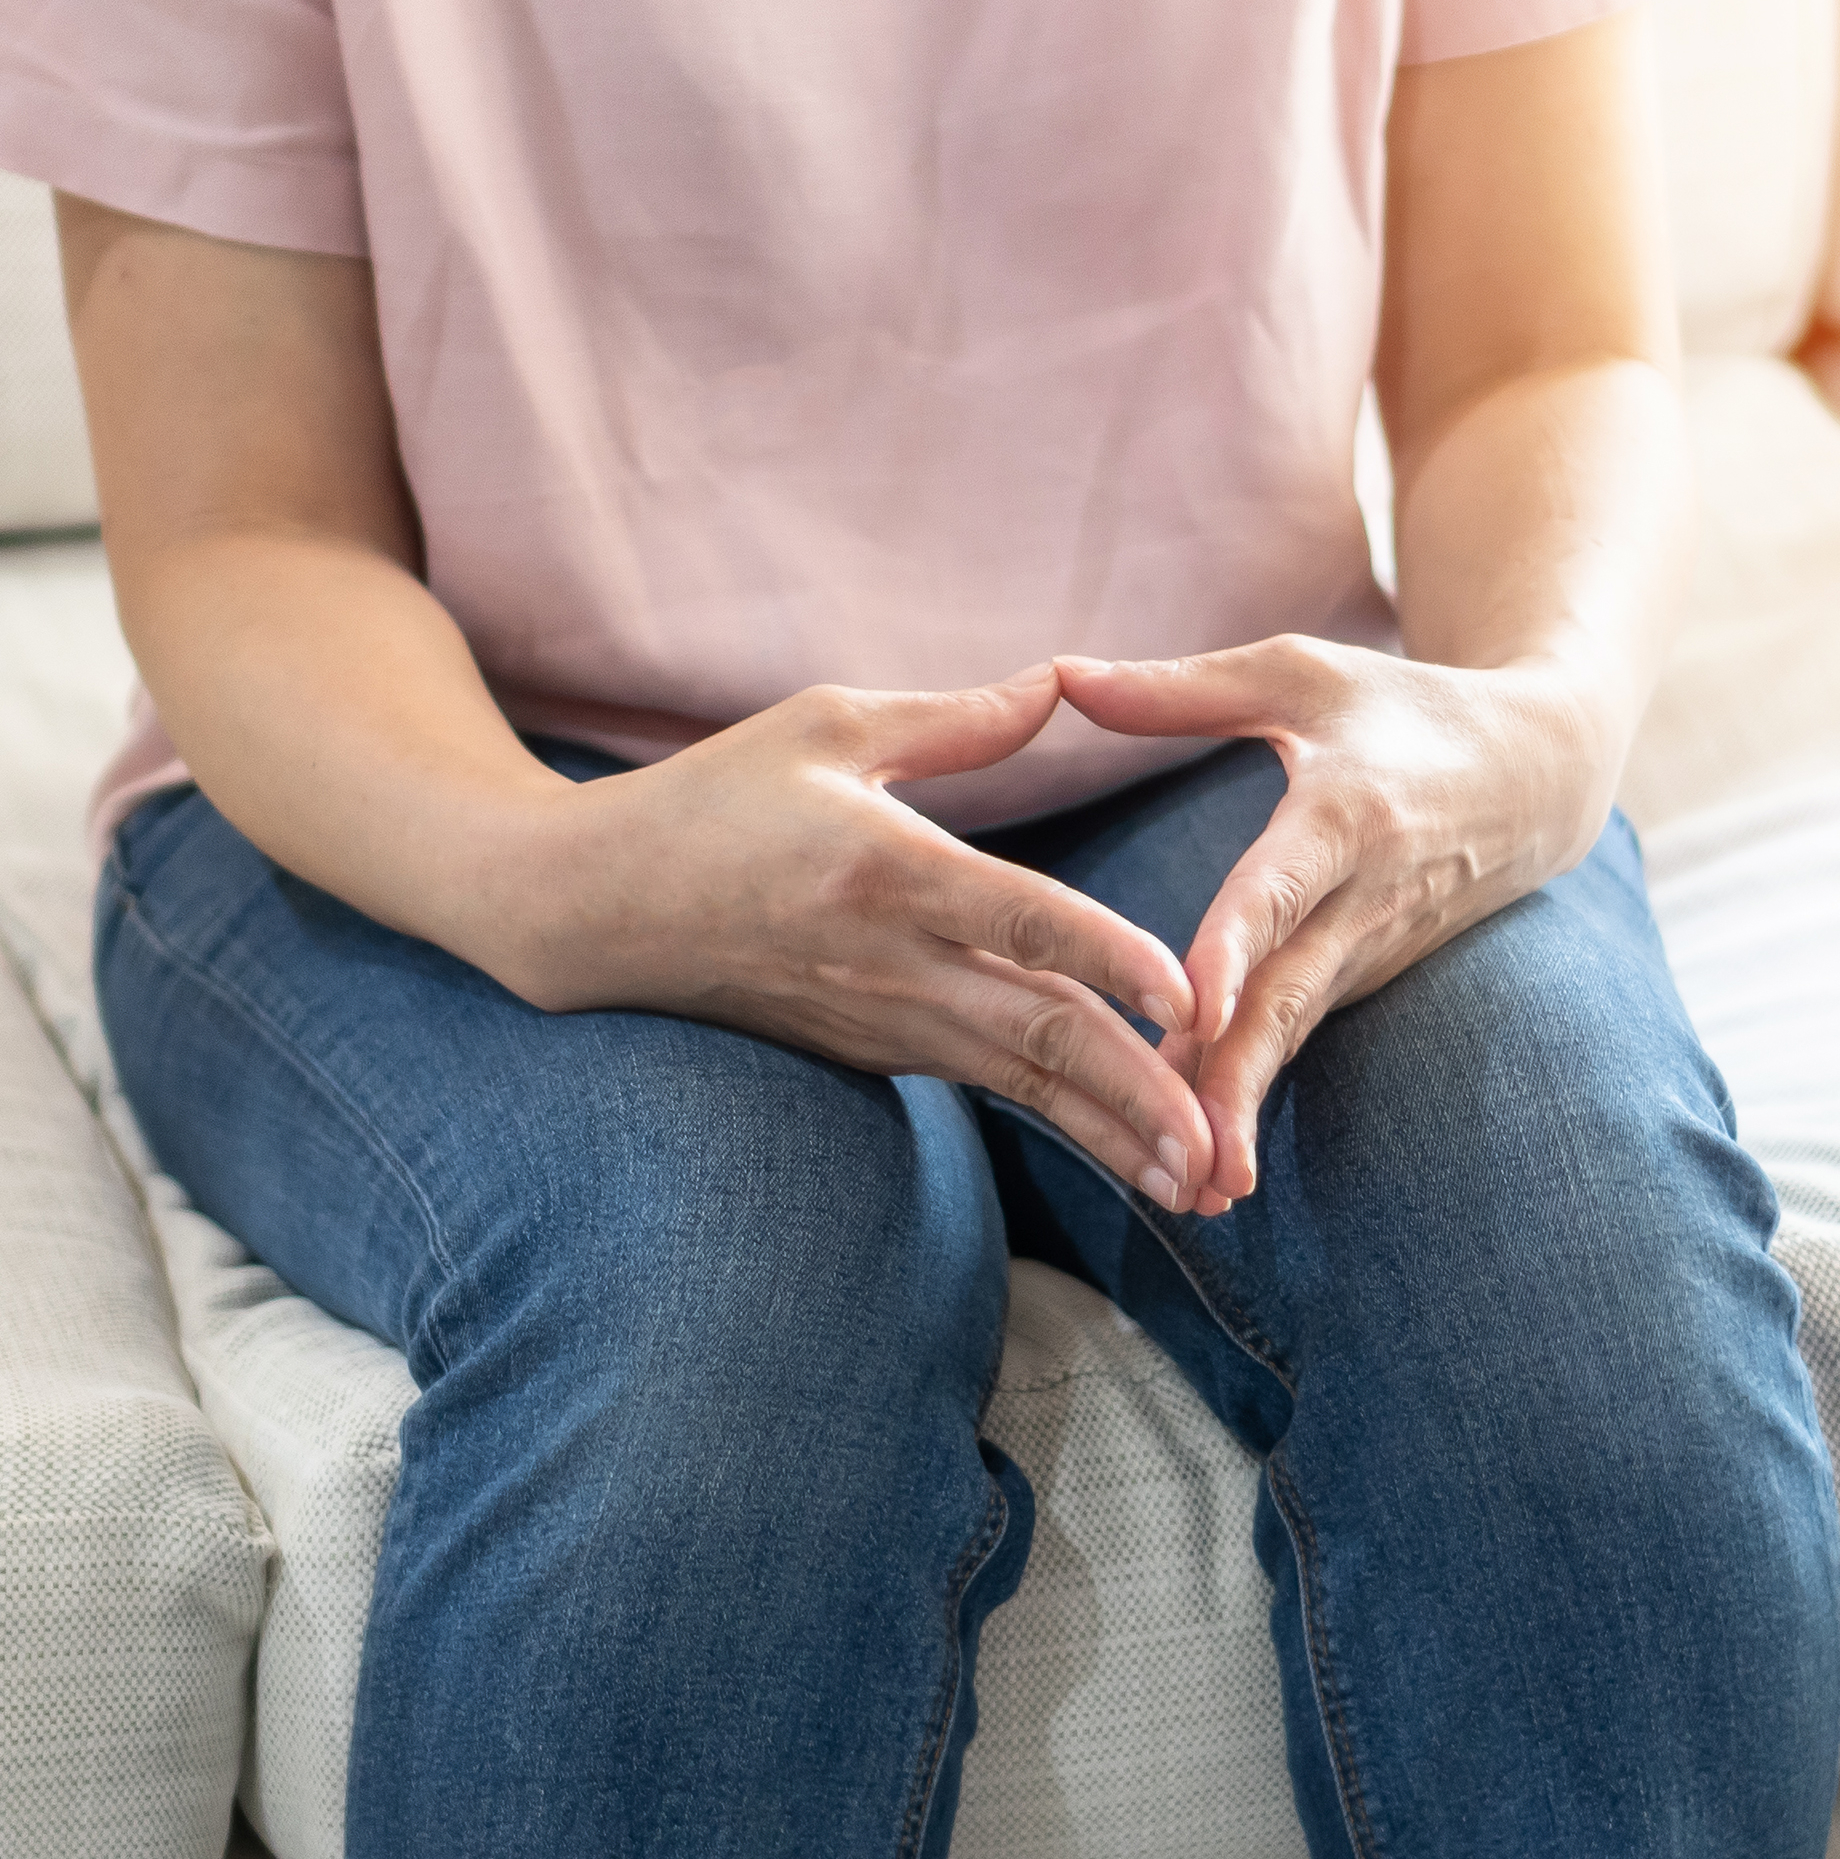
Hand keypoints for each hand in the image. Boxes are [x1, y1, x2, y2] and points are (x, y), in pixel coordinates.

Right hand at [489, 668, 1216, 1209]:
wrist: (593, 909)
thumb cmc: (713, 798)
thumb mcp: (826, 727)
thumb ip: (956, 718)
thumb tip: (1066, 680)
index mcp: (888, 868)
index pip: (1020, 920)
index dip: (1110, 958)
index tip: (1189, 999)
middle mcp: (891, 961)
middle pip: (1037, 1034)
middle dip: (1136, 1095)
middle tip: (1220, 1146)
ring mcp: (883, 1020)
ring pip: (1022, 1083)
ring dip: (1114, 1136)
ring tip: (1201, 1185)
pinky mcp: (877, 1054)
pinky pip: (992, 1087)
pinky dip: (1069, 1124)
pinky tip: (1138, 1156)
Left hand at [1054, 638, 1621, 1201]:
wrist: (1540, 774)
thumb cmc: (1408, 709)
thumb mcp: (1303, 675)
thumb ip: (1180, 689)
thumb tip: (1061, 678)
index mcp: (1345, 815)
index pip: (1283, 889)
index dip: (1239, 949)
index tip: (1198, 1008)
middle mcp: (1362, 900)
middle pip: (1290, 1000)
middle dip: (1240, 1083)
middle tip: (1196, 1162)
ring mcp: (1367, 951)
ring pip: (1291, 1034)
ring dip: (1242, 1110)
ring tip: (1192, 1190)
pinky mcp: (1361, 976)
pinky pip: (1294, 1035)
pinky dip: (1249, 1093)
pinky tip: (1198, 1159)